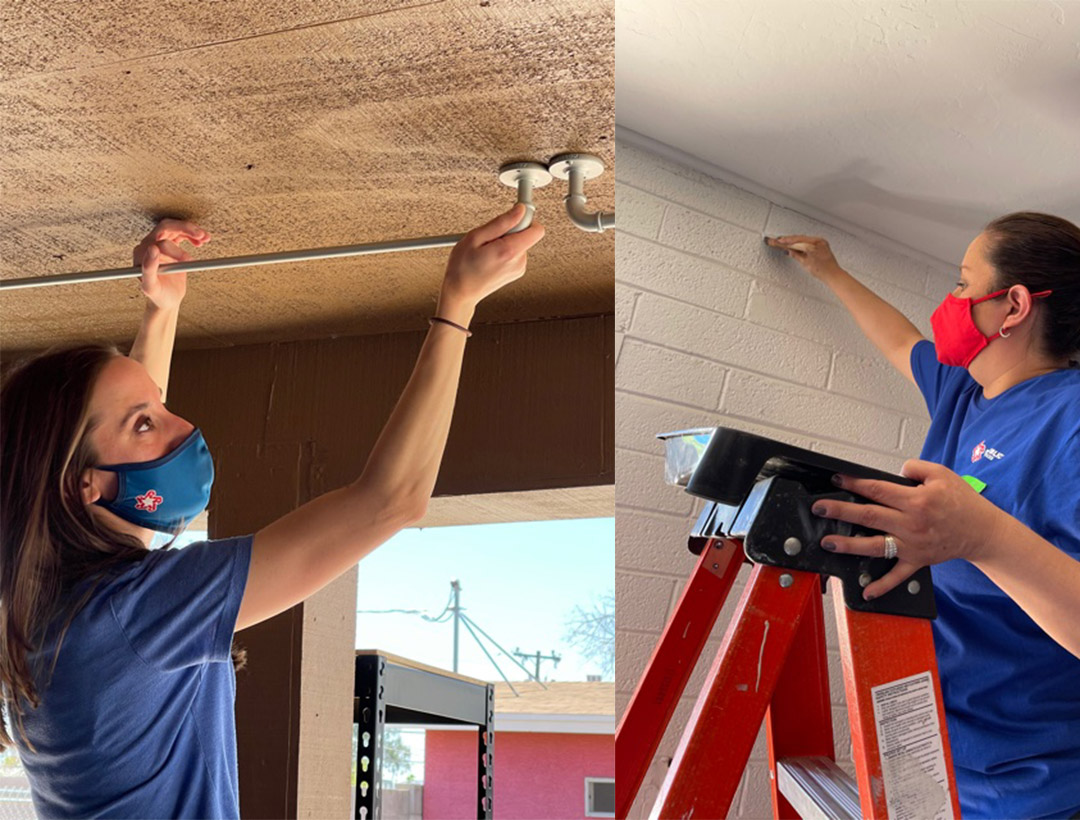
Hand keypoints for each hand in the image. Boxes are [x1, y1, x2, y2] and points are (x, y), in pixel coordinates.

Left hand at [133, 218, 210, 310]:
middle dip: (186, 230)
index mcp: (142, 253)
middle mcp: (149, 245)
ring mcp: (160, 244)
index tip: (187, 259)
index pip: (159, 240)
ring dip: (191, 231)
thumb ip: (148, 269)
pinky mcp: (170, 246)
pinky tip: (200, 241)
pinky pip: (181, 234)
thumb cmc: (158, 295)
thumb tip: (152, 249)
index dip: (176, 249)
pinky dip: (192, 236)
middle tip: (200, 236)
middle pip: (167, 227)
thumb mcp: (151, 287)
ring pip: (175, 228)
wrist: (167, 299)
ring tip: (204, 237)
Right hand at [437, 204, 544, 324]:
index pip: (537, 229)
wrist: (461, 292)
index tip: (511, 218)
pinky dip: (505, 250)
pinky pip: (516, 252)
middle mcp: (519, 262)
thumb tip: (520, 211)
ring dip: (505, 241)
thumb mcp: (475, 237)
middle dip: (510, 230)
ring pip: (520, 243)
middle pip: (527, 234)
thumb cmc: (462, 268)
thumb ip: (501, 222)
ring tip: (487, 250)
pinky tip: (490, 257)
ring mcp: (519, 268)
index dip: (524, 219)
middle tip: (490, 239)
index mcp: (509, 252)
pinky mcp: (516, 271)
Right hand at [765, 234, 840, 279]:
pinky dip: (801, 243)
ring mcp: (820, 242)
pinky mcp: (821, 245)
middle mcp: (818, 241)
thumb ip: (796, 255)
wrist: (833, 274)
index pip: (796, 240)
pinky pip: (808, 241)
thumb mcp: (806, 263)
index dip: (785, 241)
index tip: (777, 241)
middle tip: (777, 241)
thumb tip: (789, 251)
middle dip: (788, 240)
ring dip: (794, 241)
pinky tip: (795, 245)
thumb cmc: (824, 270)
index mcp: (814, 243)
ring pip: (803, 239)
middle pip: (799, 238)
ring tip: (783, 242)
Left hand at [812, 459, 1009, 599]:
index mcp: (916, 500)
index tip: (836, 479)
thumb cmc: (963, 502)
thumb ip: (915, 468)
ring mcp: (913, 545)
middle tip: (820, 508)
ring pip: (875, 545)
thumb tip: (894, 470)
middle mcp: (911, 523)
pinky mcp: (918, 561)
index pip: (877, 490)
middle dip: (840, 511)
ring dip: (849, 545)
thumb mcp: (942, 474)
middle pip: (869, 516)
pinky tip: (865, 591)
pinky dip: (882, 585)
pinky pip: (897, 575)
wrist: (983, 531)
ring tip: (828, 542)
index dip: (854, 483)